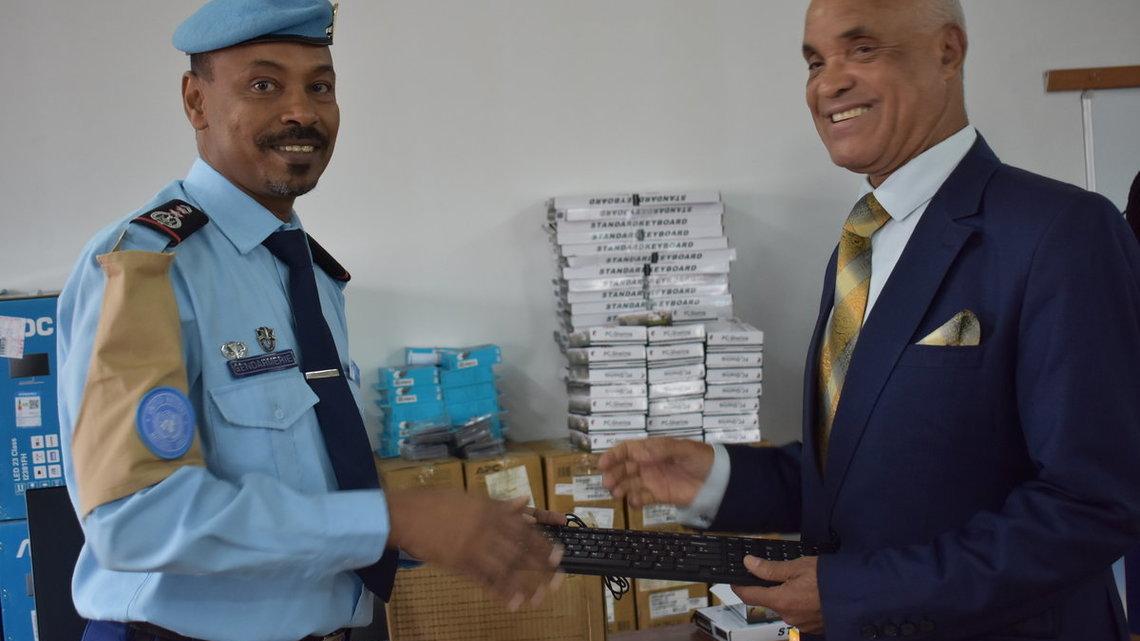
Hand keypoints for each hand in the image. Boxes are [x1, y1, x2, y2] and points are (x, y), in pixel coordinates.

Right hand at [386, 489, 563, 608]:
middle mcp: (486, 528)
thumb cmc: (437, 502)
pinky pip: (484, 580)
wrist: (406, 514)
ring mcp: (473, 547)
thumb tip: (525, 502)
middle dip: (541, 565)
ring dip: (524, 584)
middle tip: (558, 579)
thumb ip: (499, 503)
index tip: (558, 554)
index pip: (525, 527)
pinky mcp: (459, 563)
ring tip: (539, 597)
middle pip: (520, 549)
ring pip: (506, 567)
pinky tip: (513, 602)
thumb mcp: (471, 497)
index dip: (543, 542)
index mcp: (490, 509)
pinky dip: (500, 592)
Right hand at [598, 437, 713, 507]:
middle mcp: (648, 464)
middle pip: (624, 467)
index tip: (602, 463)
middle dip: (613, 474)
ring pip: (629, 483)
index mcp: (652, 449)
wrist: (717, 481)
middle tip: (607, 483)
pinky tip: (633, 502)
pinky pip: (642, 498)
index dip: (613, 455)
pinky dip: (635, 501)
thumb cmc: (700, 459)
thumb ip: (661, 450)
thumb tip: (637, 454)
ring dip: (620, 487)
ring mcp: (653, 480)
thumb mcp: (683, 449)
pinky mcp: (658, 495)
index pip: (627, 450)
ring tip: (616, 494)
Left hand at [732, 556, 822, 634]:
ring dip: (788, 595)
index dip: (739, 587)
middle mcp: (788, 616)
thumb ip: (770, 568)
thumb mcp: (797, 566)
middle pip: (769, 601)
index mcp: (780, 601)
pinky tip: (812, 593)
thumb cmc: (829, 579)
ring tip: (803, 581)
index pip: (749, 596)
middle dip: (771, 587)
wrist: (858, 595)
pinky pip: (799, 613)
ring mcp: (800, 624)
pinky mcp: (812, 626)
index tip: (734, 580)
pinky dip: (801, 603)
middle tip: (782, 572)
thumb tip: (749, 563)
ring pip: (785, 607)